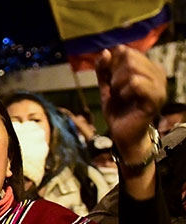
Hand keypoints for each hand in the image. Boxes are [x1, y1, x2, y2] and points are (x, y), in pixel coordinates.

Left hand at [96, 46, 165, 161]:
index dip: (112, 65)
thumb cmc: (118, 109)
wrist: (123, 134)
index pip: (126, 51)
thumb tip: (106, 51)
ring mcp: (159, 86)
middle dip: (115, 73)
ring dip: (119, 82)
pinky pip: (137, 83)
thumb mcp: (107, 86)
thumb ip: (104, 69)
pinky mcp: (154, 99)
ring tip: (120, 94)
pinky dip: (125, 90)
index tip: (111, 80)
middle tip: (115, 89)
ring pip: (134, 68)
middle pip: (130, 57)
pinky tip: (125, 98)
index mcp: (148, 68)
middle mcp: (157, 73)